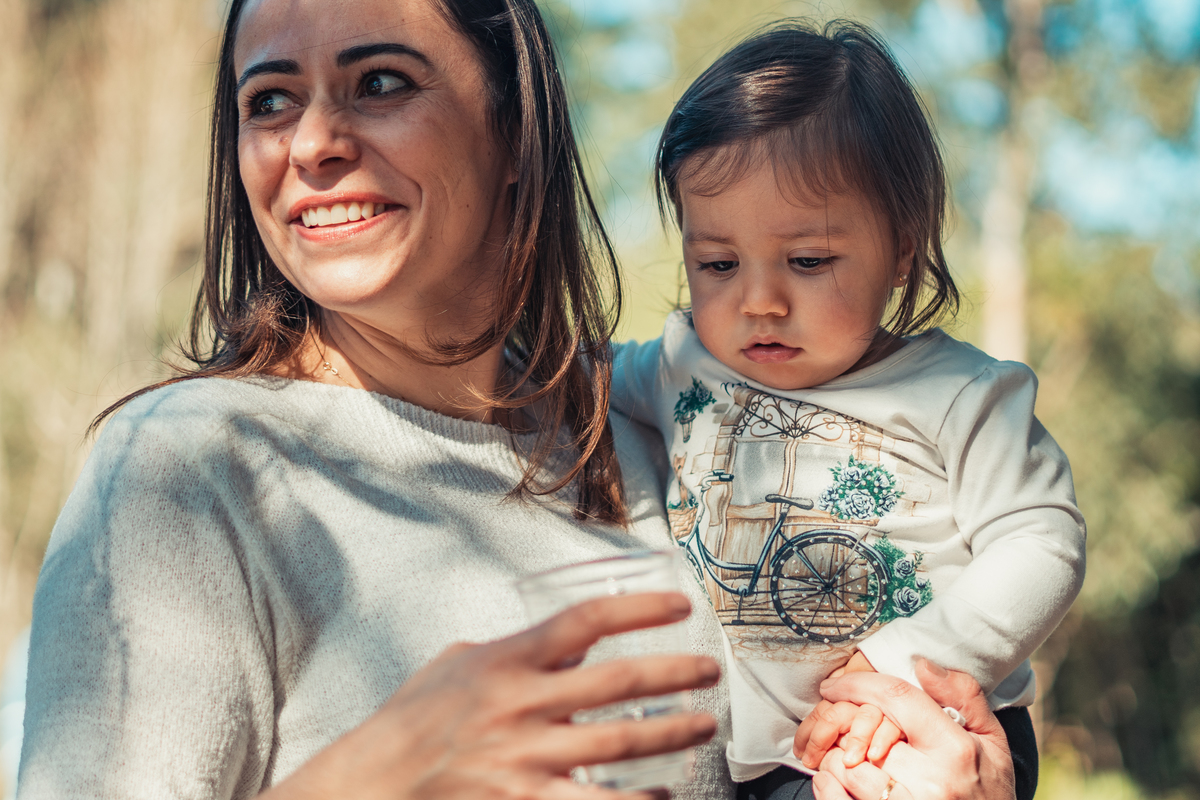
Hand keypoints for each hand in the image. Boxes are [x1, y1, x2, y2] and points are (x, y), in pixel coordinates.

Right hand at [262, 592, 719, 799]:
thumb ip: (514, 650)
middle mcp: (520, 705)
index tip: (679, 606)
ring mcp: (523, 759)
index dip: (639, 609)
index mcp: (507, 660)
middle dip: (675, 675)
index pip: (585, 620)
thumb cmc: (413, 720)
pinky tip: (662, 797)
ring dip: (671, 734)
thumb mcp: (458, 662)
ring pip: (617, 745)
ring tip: (703, 725)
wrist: (371, 782)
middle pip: (617, 683)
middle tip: (710, 671)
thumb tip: (569, 646)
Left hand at [810, 660, 1014, 799]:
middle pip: (862, 735)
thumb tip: (921, 665)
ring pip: (846, 769)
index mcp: (955, 749)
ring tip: (838, 753)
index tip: (834, 685)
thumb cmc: (990, 790)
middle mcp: (932, 781)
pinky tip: (828, 778)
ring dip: (832, 756)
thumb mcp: (991, 740)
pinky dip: (827, 787)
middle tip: (836, 725)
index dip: (857, 684)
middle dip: (842, 725)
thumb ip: (963, 696)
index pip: (895, 697)